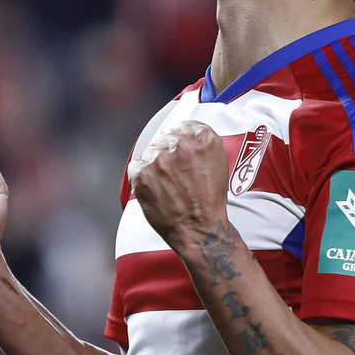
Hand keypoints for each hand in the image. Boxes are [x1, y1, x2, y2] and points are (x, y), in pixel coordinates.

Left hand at [129, 121, 230, 248]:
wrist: (199, 229)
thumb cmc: (209, 201)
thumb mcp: (218, 164)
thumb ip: (203, 145)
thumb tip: (188, 136)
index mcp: (204, 139)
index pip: (184, 126)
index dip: (181, 138)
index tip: (179, 149)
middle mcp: (181, 144)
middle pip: (165, 137)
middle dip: (167, 153)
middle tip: (174, 174)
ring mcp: (160, 158)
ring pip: (150, 152)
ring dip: (155, 166)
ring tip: (167, 185)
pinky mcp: (143, 173)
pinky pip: (136, 166)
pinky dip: (142, 177)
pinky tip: (156, 189)